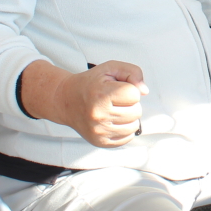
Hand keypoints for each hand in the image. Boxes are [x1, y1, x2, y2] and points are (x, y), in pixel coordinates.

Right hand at [31, 60, 147, 147]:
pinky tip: (113, 121)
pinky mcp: (100, 142)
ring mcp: (99, 131)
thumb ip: (132, 72)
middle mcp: (99, 115)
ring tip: (114, 110)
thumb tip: (145, 91)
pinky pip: (127, 138)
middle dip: (129, 104)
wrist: (66, 100)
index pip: (135, 94)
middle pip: (136, 111)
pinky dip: (124, 129)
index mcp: (101, 95)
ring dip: (128, 117)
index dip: (129, 89)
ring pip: (134, 126)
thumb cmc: (91, 83)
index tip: (116, 88)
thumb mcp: (110, 68)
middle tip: (114, 100)